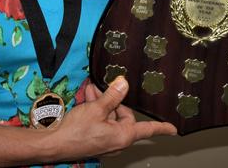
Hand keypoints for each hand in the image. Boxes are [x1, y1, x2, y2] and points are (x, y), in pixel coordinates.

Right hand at [52, 76, 175, 159]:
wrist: (54, 143)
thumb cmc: (76, 131)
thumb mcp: (97, 108)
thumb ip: (113, 95)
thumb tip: (124, 84)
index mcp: (123, 135)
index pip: (147, 129)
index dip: (161, 127)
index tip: (173, 129)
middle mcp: (117, 140)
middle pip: (124, 116)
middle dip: (113, 100)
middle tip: (101, 87)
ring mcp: (106, 141)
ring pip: (110, 116)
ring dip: (101, 102)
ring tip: (91, 91)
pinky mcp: (95, 139)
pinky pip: (101, 121)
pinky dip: (95, 110)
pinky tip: (87, 98)